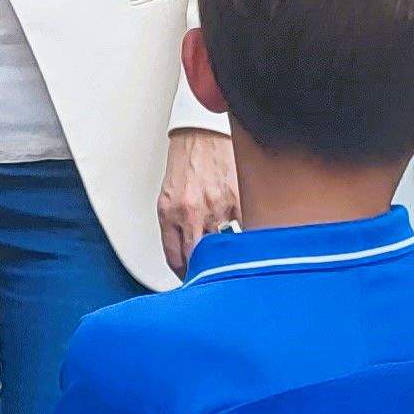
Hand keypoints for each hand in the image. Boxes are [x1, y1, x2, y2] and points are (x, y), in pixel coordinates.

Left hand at [158, 128, 237, 271]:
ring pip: (225, 247)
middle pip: (199, 258)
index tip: (192, 279)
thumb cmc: (185, 166)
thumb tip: (185, 260)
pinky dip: (246, 238)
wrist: (200, 134)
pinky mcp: (239, 198)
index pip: (176, 259)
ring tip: (231, 258)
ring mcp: (218, 206)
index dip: (185, 275)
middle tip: (211, 276)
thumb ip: (174, 229)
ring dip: (228, 255)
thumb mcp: (167, 199)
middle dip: (204, 271)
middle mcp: (192, 212)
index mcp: (170, 213)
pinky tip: (246, 239)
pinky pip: (245, 229)